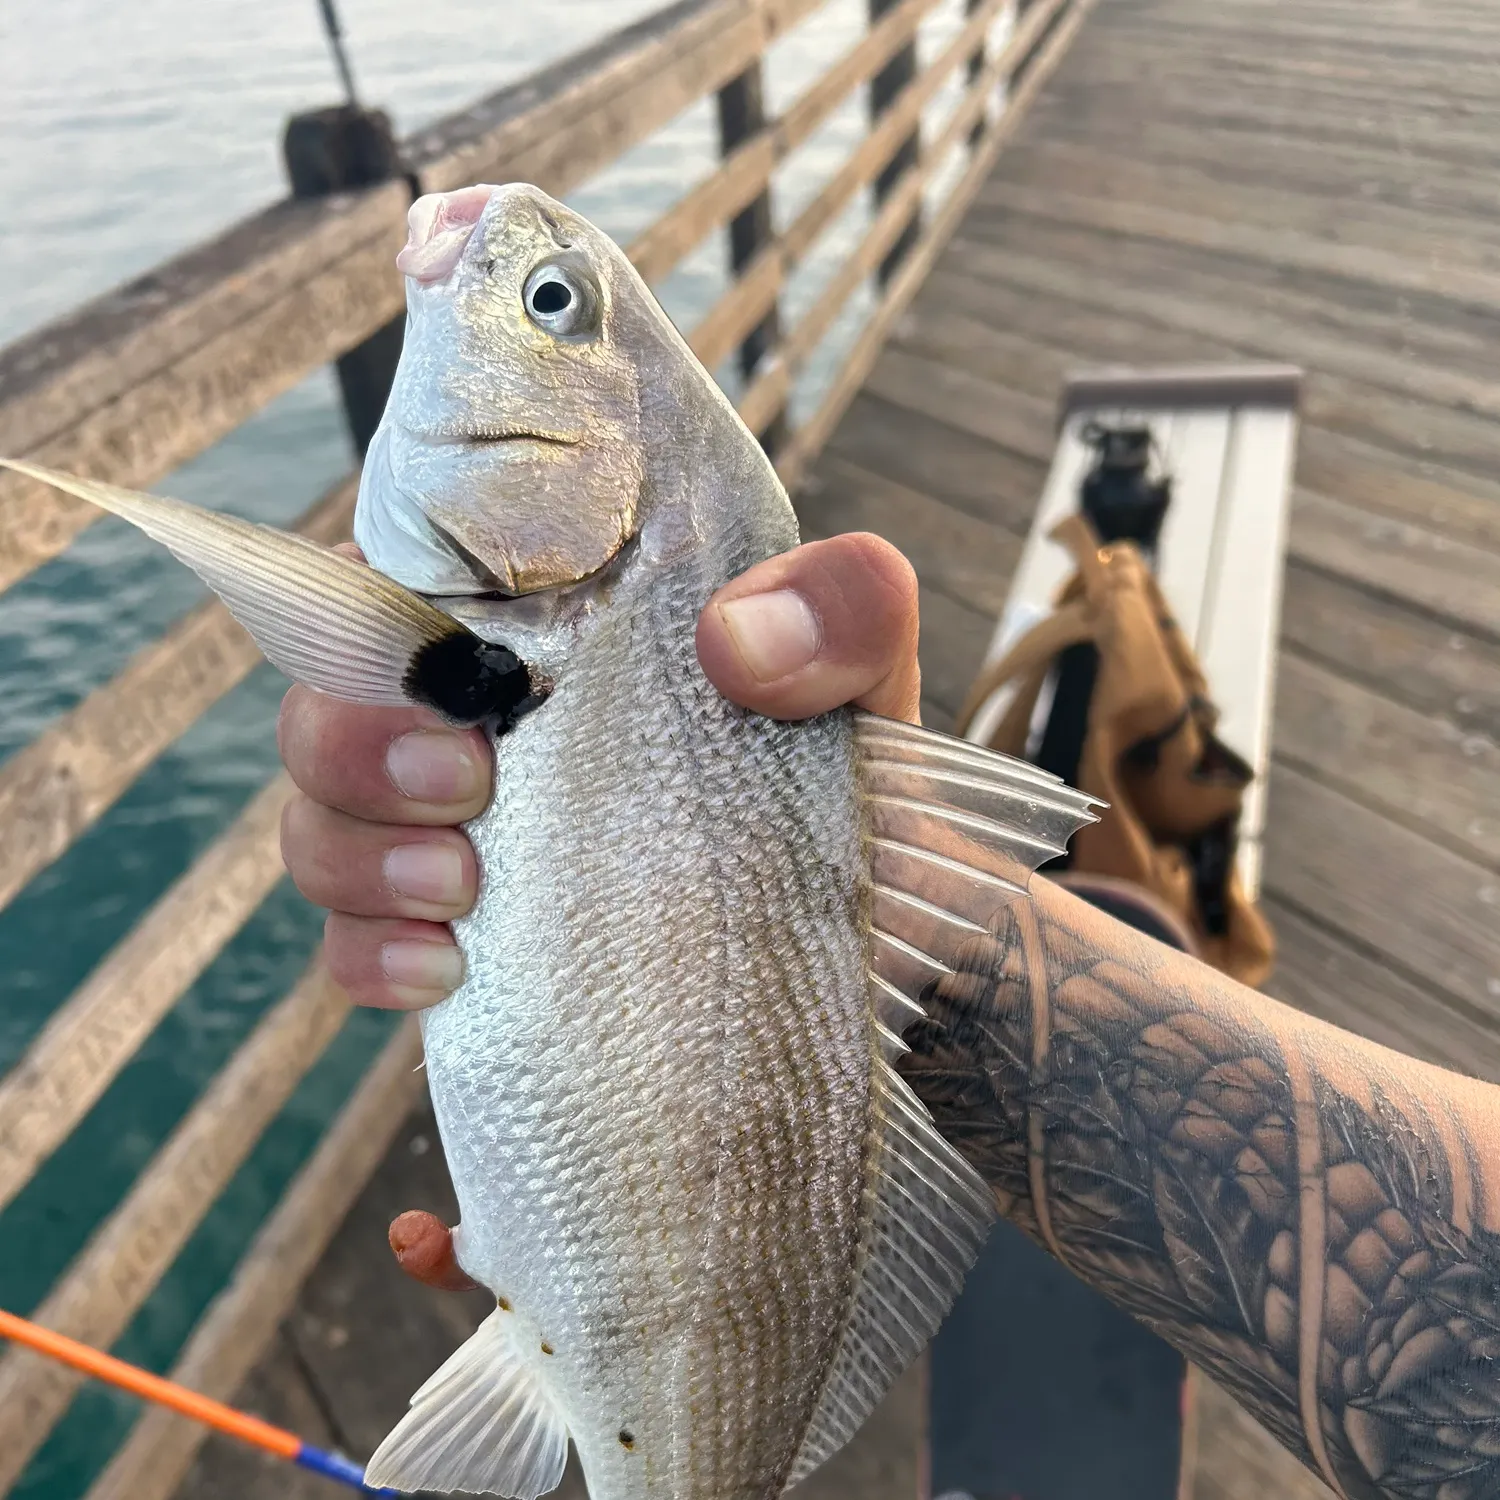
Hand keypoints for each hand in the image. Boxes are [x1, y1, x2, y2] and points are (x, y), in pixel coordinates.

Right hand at [278, 531, 920, 1288]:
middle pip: (330, 728)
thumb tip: (735, 643)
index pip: (398, 602)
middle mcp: (488, 748)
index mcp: (549, 649)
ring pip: (327, 847)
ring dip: (356, 877)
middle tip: (465, 798)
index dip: (377, 635)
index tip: (459, 691)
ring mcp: (475, 861)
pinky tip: (440, 1004)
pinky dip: (374, 982)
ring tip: (459, 911)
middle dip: (355, 761)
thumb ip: (842, 609)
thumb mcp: (873, 683)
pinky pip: (370, 972)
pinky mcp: (485, 970)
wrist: (894, 960)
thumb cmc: (867, 796)